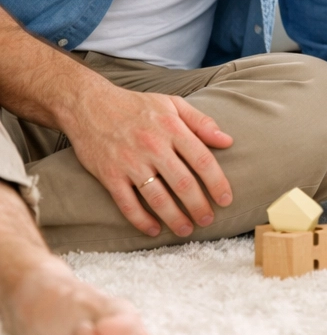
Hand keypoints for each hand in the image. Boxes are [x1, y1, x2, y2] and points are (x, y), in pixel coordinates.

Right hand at [64, 81, 233, 237]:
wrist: (91, 106)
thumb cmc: (138, 106)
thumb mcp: (173, 104)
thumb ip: (202, 122)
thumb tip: (228, 141)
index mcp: (172, 128)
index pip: (202, 160)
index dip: (217, 182)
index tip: (226, 199)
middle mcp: (153, 147)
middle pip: (183, 183)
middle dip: (199, 206)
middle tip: (209, 220)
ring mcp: (130, 163)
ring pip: (157, 198)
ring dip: (174, 218)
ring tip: (187, 230)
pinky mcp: (110, 176)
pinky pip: (128, 204)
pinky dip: (141, 220)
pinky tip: (154, 230)